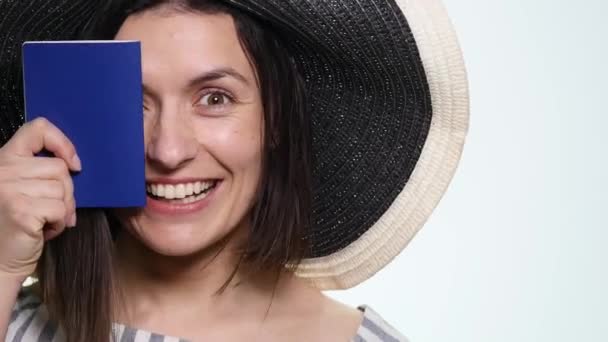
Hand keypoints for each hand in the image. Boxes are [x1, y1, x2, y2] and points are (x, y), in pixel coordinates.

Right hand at [0, 118, 80, 278]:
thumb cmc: (16, 225)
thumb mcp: (23, 188)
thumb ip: (40, 171)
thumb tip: (74, 164)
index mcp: (4, 159)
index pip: (37, 129)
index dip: (63, 143)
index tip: (73, 164)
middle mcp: (3, 170)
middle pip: (59, 168)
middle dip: (65, 192)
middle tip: (51, 210)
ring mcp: (9, 189)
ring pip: (62, 189)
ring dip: (62, 210)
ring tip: (44, 221)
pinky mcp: (20, 210)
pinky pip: (60, 209)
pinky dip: (59, 223)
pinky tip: (43, 231)